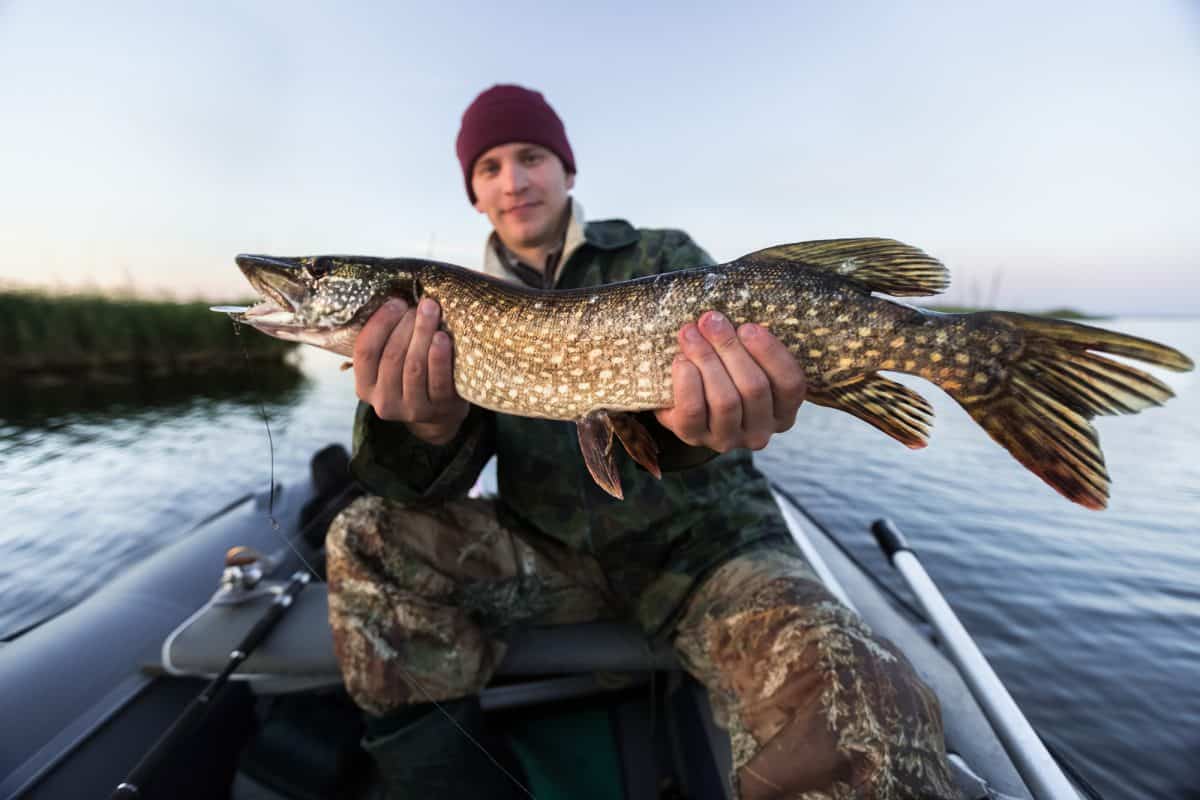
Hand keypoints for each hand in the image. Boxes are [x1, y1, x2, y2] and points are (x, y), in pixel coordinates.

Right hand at [354, 297, 468, 444]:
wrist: (441, 412)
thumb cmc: (412, 374)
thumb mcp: (390, 365)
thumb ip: (385, 340)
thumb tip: (391, 293)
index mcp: (365, 387)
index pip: (364, 351)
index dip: (380, 323)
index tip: (396, 302)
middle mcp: (383, 402)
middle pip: (391, 356)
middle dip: (406, 324)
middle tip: (421, 303)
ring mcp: (412, 409)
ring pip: (414, 366)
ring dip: (422, 333)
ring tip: (431, 311)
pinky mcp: (439, 409)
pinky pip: (438, 380)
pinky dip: (440, 356)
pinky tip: (442, 336)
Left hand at [654, 311, 805, 452]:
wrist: (681, 397)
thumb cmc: (722, 370)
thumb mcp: (744, 359)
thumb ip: (747, 343)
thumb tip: (724, 318)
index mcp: (783, 411)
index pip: (791, 384)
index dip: (771, 353)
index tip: (748, 326)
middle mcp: (760, 432)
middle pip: (754, 388)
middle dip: (730, 348)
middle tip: (711, 321)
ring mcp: (728, 439)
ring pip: (725, 400)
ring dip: (706, 359)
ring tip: (690, 334)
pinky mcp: (694, 438)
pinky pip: (693, 411)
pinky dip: (686, 381)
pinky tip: (681, 360)